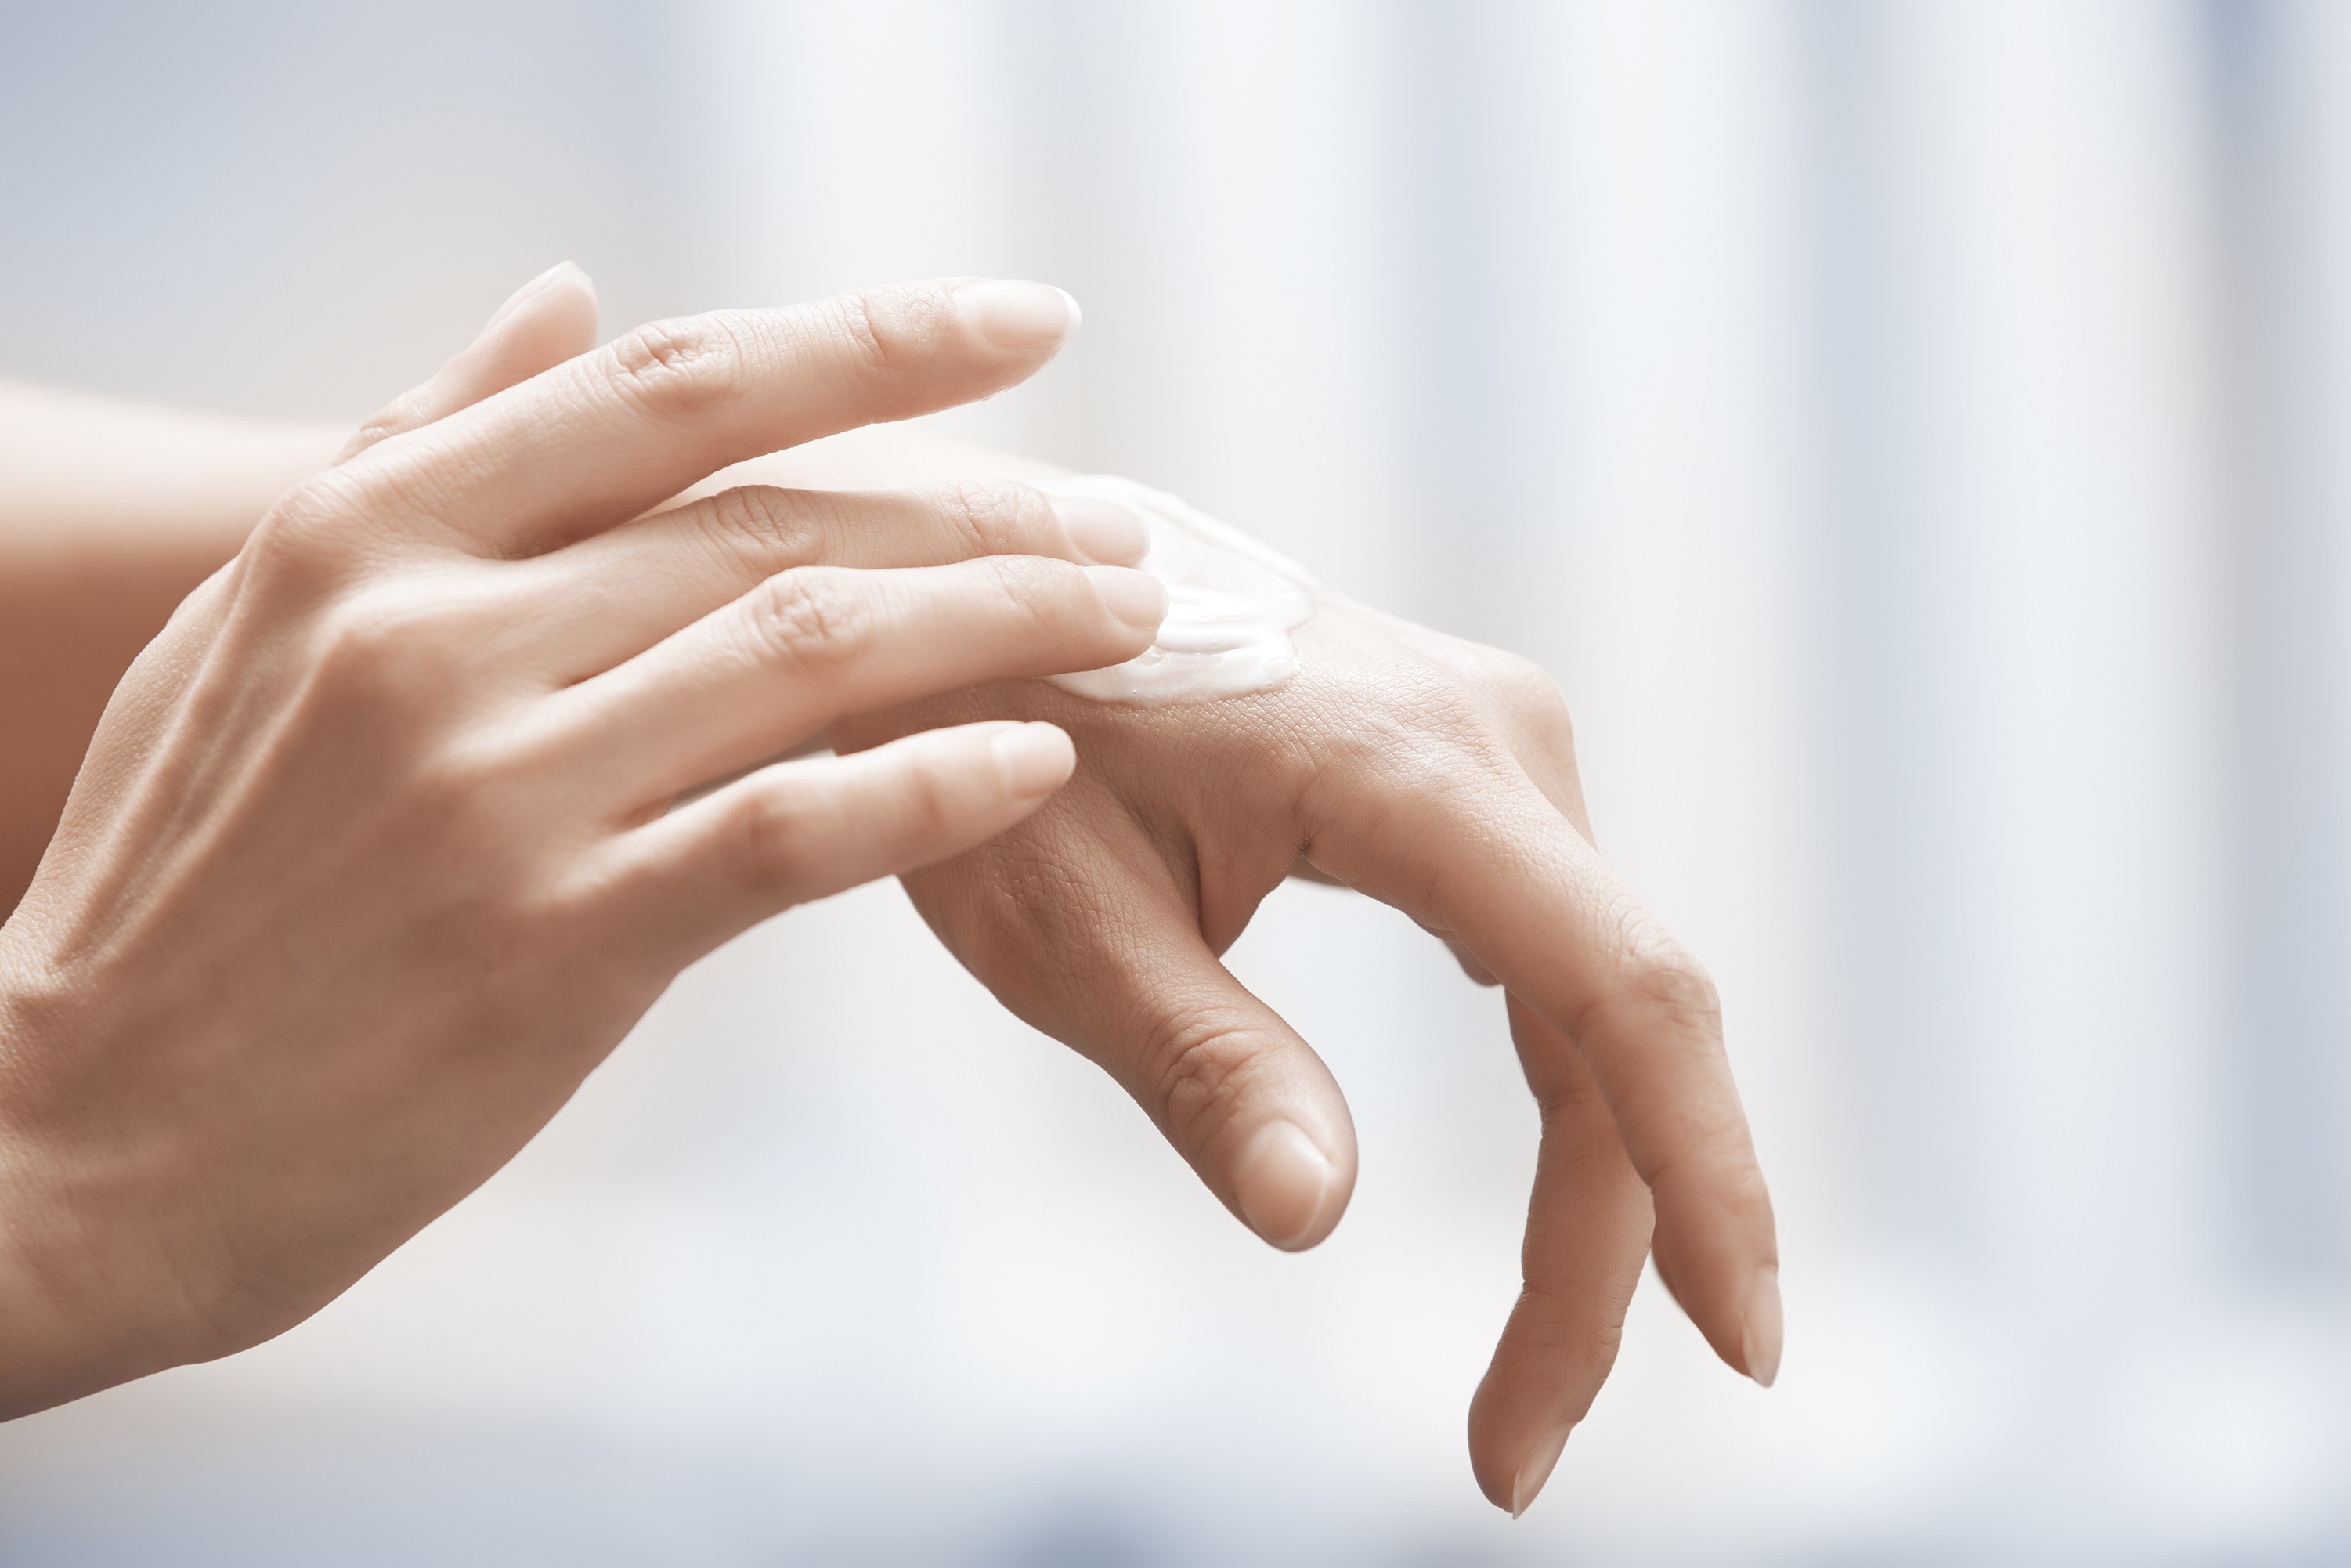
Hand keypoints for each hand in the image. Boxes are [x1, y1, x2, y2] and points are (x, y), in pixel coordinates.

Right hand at [0, 268, 1167, 1416]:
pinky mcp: (551, 947)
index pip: (676, 388)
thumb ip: (416, 446)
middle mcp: (434, 632)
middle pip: (776, 516)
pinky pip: (789, 836)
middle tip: (1128, 522)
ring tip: (1129, 619)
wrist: (74, 1139)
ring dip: (999, 624)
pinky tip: (1036, 765)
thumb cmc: (186, 882)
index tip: (1021, 322)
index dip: (873, 342)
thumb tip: (565, 296)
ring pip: (810, 653)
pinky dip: (926, 789)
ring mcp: (496, 788)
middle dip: (983, 509)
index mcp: (370, 532)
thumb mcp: (254, 625)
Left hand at [831, 554, 1778, 1515]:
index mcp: (1414, 768)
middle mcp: (1498, 739)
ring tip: (1520, 1382)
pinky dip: (1567, 1096)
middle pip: (1626, 1025)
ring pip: (1601, 1001)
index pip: (1623, 994)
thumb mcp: (1063, 916)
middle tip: (1516, 1449)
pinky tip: (1553, 1215)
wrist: (986, 587)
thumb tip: (1314, 1221)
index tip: (1739, 1355)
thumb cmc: (996, 736)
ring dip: (1591, 1190)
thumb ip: (1198, 1062)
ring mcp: (1495, 745)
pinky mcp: (1468, 773)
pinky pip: (1558, 954)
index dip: (1702, 1179)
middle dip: (1606, 1247)